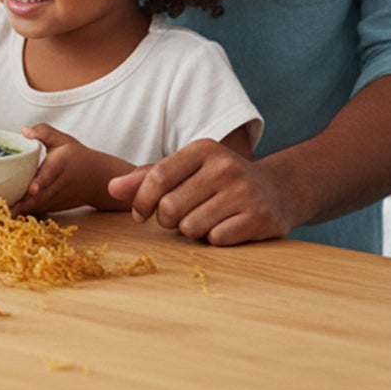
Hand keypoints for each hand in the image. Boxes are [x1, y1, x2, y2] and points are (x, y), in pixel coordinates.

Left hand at [12, 124, 131, 214]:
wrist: (99, 179)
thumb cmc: (77, 156)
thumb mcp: (63, 140)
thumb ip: (44, 132)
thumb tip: (24, 130)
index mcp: (59, 165)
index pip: (49, 175)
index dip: (40, 182)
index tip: (31, 189)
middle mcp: (59, 185)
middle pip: (40, 195)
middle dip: (24, 202)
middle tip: (5, 206)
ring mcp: (58, 198)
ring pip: (39, 206)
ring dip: (23, 210)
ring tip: (4, 212)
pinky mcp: (56, 206)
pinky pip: (41, 210)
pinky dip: (28, 212)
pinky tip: (12, 213)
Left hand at [107, 140, 299, 245]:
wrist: (280, 190)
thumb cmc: (219, 180)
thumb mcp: (187, 170)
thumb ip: (147, 177)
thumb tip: (110, 188)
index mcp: (204, 149)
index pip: (157, 177)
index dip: (140, 201)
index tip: (139, 214)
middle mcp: (226, 167)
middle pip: (170, 207)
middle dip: (168, 219)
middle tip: (181, 216)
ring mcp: (246, 192)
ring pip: (190, 226)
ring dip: (191, 230)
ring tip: (206, 219)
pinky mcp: (261, 218)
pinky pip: (216, 240)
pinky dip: (214, 239)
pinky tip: (226, 227)